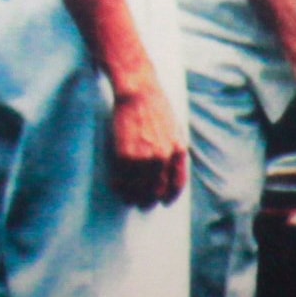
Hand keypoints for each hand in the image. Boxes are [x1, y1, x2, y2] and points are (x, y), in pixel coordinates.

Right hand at [107, 71, 187, 208]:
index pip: (177, 183)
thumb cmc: (156, 107)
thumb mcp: (175, 128)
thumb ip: (174, 149)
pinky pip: (122, 180)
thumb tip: (171, 169)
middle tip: (142, 203)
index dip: (170, 196)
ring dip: (132, 197)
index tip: (164, 201)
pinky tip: (117, 186)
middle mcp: (163, 157)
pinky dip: (119, 186)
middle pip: (157, 190)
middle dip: (149, 200)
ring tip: (128, 198)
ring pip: (138, 189)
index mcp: (178, 150)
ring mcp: (144, 157)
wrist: (139, 93)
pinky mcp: (125, 155)